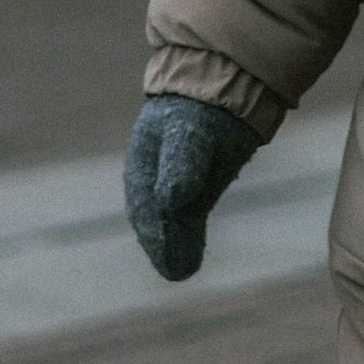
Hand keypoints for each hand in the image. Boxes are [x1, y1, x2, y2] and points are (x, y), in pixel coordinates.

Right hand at [124, 94, 260, 279]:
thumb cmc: (200, 110)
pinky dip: (187, 236)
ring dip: (176, 245)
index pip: (145, 206)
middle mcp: (153, 180)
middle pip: (155, 219)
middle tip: (178, 273)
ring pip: (170, 222)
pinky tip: (191, 255)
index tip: (166, 253)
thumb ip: (182, 162)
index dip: (156, 233)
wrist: (221, 91)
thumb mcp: (190, 132)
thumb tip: (170, 199)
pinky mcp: (194, 192)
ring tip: (185, 269)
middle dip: (164, 245)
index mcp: (143, 164)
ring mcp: (173, 188)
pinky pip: (185, 218)